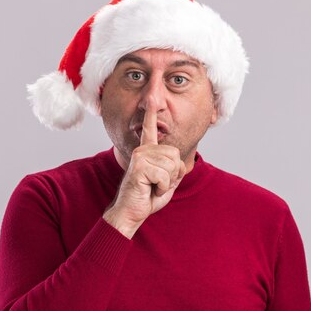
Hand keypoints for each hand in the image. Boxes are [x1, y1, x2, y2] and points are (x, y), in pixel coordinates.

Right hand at [103, 100, 185, 238]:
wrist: (131, 211)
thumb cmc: (147, 197)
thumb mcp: (167, 182)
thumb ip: (174, 170)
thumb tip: (180, 164)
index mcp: (147, 151)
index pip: (150, 130)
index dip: (151, 114)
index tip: (151, 98)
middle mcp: (142, 150)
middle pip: (175, 155)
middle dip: (173, 174)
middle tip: (158, 184)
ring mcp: (139, 157)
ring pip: (171, 166)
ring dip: (167, 182)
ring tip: (152, 187)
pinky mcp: (139, 167)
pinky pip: (164, 176)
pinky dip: (161, 188)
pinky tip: (150, 190)